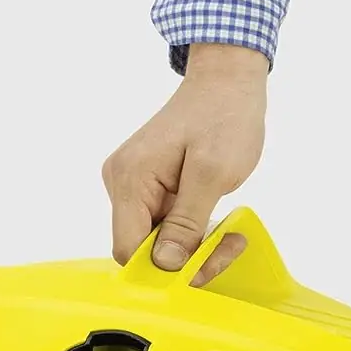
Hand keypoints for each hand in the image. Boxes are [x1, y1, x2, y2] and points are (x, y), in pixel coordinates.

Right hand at [102, 43, 268, 285]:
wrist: (226, 81)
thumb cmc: (223, 116)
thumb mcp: (212, 173)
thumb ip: (187, 222)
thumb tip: (165, 264)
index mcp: (131, 179)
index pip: (128, 249)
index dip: (163, 269)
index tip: (205, 264)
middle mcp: (122, 183)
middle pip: (140, 248)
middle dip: (184, 258)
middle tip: (227, 247)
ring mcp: (132, 184)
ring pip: (153, 240)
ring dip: (191, 246)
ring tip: (228, 235)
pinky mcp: (146, 185)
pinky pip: (161, 224)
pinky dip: (189, 231)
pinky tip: (215, 223)